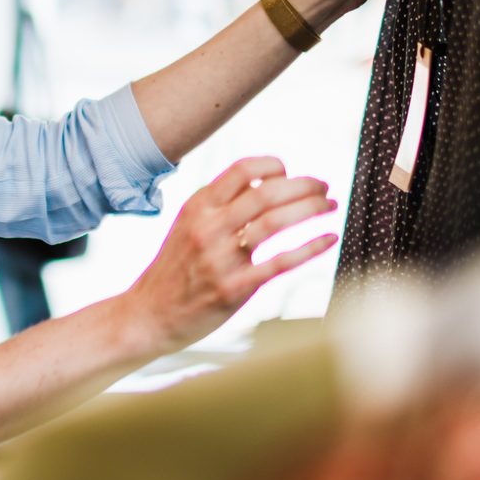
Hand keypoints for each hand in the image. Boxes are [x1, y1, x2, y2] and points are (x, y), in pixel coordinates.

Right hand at [124, 156, 337, 352]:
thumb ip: (219, 205)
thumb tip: (264, 182)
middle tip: (323, 186)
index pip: (241, 170)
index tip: (289, 172)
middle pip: (266, 192)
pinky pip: (281, 262)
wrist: (149, 314)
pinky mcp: (234, 288)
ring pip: (275, 222)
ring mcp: (220, 258)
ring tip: (330, 205)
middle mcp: (208, 228)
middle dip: (304, 185)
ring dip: (310, 208)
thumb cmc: (175, 270)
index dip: (272, 165)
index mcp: (197, 207)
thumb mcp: (187, 225)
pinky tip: (329, 238)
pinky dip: (311, 247)